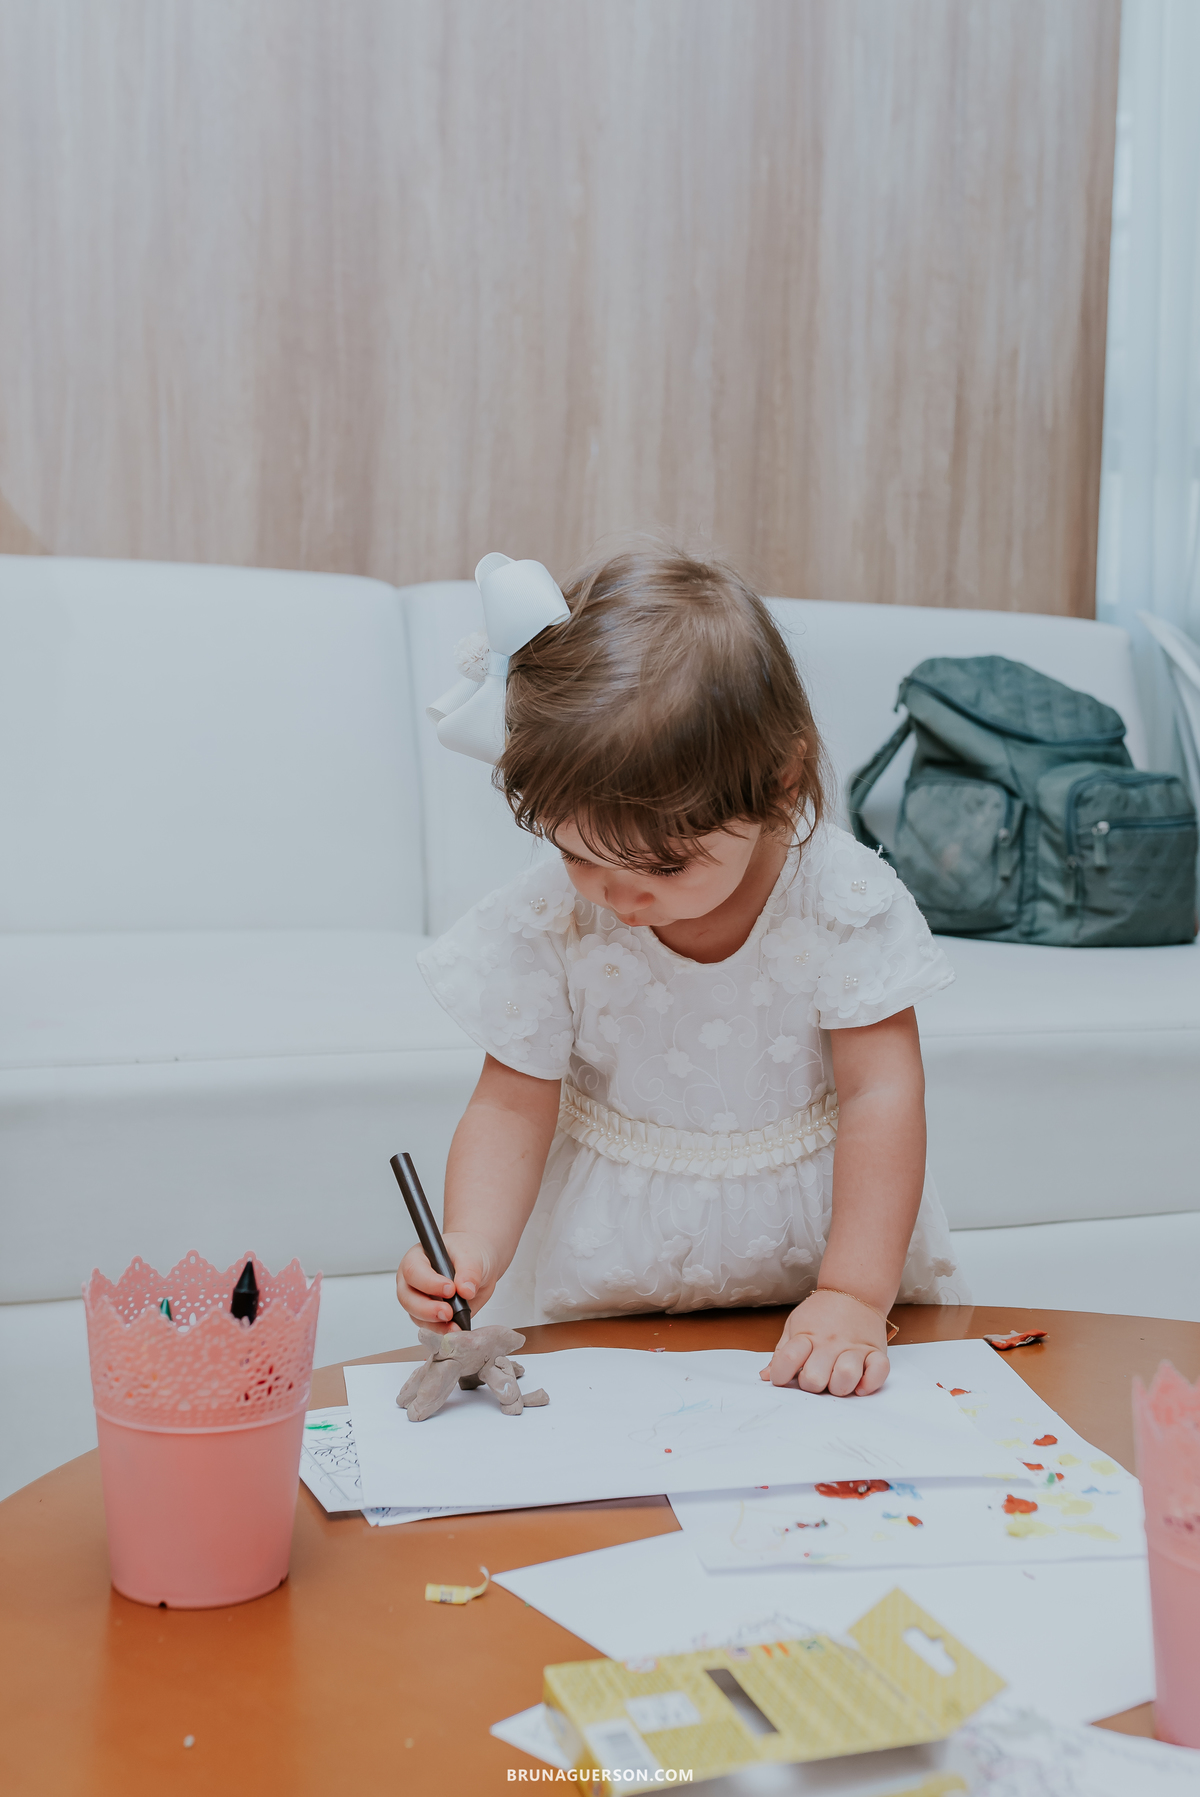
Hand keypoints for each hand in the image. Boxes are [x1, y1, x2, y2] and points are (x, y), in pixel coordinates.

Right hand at [395, 1231, 499, 1331]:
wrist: (479, 1265)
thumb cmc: (469, 1251)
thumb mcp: (472, 1255)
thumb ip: (469, 1271)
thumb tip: (465, 1290)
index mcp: (417, 1257)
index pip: (413, 1271)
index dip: (429, 1283)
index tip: (450, 1290)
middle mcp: (413, 1280)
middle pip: (407, 1297)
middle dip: (426, 1309)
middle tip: (448, 1312)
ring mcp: (419, 1298)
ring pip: (415, 1315)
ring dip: (434, 1324)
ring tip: (454, 1325)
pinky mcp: (430, 1315)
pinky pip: (429, 1326)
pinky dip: (442, 1329)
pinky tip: (455, 1328)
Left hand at [760, 1289, 889, 1395]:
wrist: (853, 1290)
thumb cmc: (821, 1312)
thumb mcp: (795, 1326)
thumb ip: (781, 1353)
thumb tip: (766, 1376)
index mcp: (807, 1336)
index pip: (787, 1361)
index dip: (780, 1375)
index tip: (783, 1377)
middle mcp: (830, 1343)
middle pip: (815, 1378)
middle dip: (810, 1384)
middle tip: (813, 1376)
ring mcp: (855, 1347)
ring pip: (846, 1376)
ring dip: (838, 1386)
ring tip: (835, 1380)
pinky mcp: (876, 1351)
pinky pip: (878, 1372)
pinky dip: (870, 1383)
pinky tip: (860, 1385)